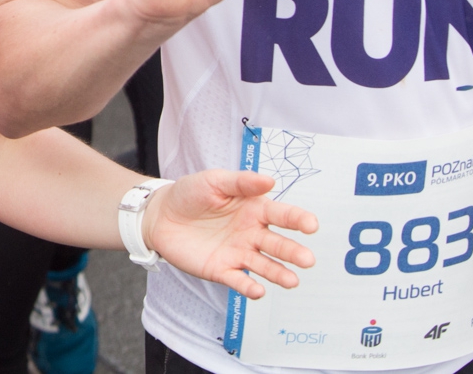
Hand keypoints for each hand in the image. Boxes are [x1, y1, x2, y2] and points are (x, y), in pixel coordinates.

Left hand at [146, 170, 316, 297]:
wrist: (160, 215)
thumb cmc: (190, 193)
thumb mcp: (214, 181)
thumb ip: (240, 182)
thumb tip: (270, 180)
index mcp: (254, 209)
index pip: (282, 215)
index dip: (298, 219)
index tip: (312, 225)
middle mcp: (251, 233)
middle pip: (277, 244)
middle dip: (293, 252)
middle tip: (308, 260)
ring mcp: (238, 253)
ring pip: (264, 265)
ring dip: (279, 273)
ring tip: (292, 281)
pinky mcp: (222, 270)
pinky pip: (239, 280)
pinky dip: (249, 286)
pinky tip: (258, 291)